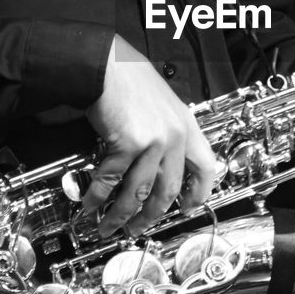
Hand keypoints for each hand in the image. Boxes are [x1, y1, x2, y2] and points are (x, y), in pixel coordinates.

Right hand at [84, 36, 220, 235]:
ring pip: (138, 192)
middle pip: (169, 190)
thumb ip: (167, 131)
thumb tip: (159, 162)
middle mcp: (175, 137)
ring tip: (108, 227)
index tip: (187, 208)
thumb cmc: (129, 79)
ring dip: (121, 215)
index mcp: (187, 126)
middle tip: (138, 229)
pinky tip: (89, 204)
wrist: (107, 64)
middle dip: (151, 216)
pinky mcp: (128, 144)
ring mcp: (153, 142)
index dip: (198, 193)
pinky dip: (98, 196)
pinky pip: (111, 180)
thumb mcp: (163, 103)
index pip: (205, 168)